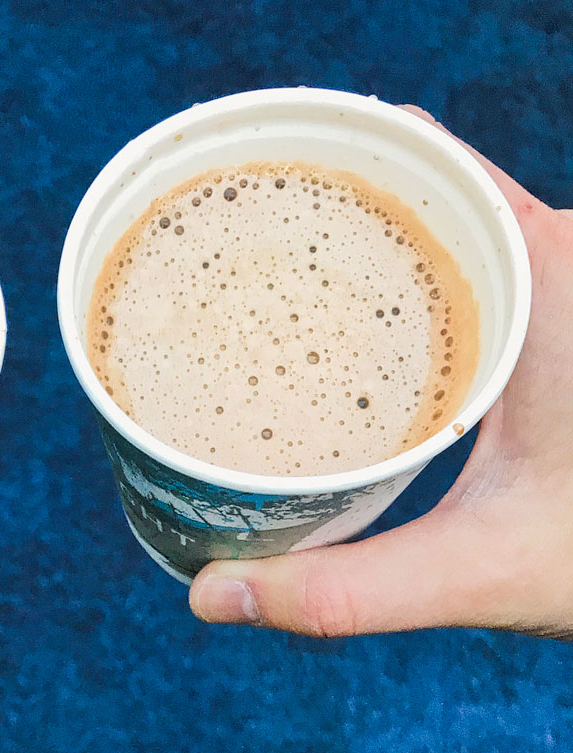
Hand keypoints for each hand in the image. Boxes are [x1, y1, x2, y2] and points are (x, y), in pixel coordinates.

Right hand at [189, 110, 572, 639]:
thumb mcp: (479, 569)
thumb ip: (349, 590)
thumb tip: (214, 596)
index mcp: (550, 271)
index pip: (423, 161)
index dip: (326, 156)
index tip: (240, 184)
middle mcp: (556, 260)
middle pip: (414, 191)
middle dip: (316, 210)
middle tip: (221, 253)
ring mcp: (550, 292)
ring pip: (432, 235)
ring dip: (348, 252)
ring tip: (251, 286)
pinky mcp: (541, 332)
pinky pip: (452, 279)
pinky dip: (386, 292)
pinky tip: (328, 337)